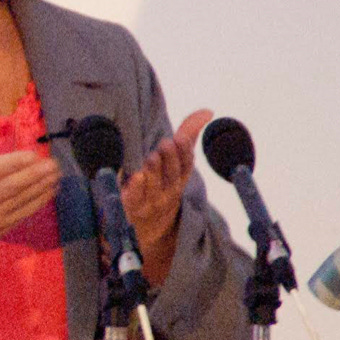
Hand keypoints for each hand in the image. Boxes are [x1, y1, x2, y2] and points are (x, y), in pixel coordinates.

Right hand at [0, 111, 60, 262]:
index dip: (14, 163)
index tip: (32, 154)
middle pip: (12, 187)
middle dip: (35, 175)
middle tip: (53, 164)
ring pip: (21, 201)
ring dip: (41, 187)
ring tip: (56, 175)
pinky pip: (22, 214)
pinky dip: (37, 203)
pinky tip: (50, 192)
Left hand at [122, 108, 210, 284]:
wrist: (147, 228)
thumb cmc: (162, 186)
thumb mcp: (177, 164)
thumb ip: (188, 135)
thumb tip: (207, 112)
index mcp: (179, 179)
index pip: (186, 167)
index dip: (184, 153)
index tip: (180, 139)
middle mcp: (167, 192)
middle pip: (171, 176)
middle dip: (169, 160)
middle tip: (165, 144)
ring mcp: (150, 202)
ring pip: (153, 187)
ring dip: (153, 172)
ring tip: (152, 158)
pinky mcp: (131, 208)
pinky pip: (134, 200)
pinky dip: (135, 190)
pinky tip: (136, 178)